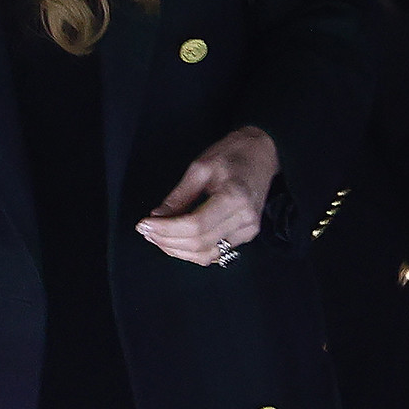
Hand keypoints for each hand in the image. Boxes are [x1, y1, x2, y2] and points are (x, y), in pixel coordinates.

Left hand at [136, 126, 280, 265]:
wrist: (262, 153)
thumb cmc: (233, 154)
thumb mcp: (200, 167)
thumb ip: (178, 196)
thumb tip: (157, 217)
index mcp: (234, 197)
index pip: (195, 225)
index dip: (166, 229)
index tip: (145, 224)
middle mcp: (244, 218)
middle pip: (199, 243)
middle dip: (167, 241)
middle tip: (146, 231)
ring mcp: (248, 230)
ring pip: (206, 255)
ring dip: (178, 251)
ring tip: (157, 238)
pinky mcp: (247, 235)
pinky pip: (216, 254)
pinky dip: (193, 252)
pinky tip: (176, 242)